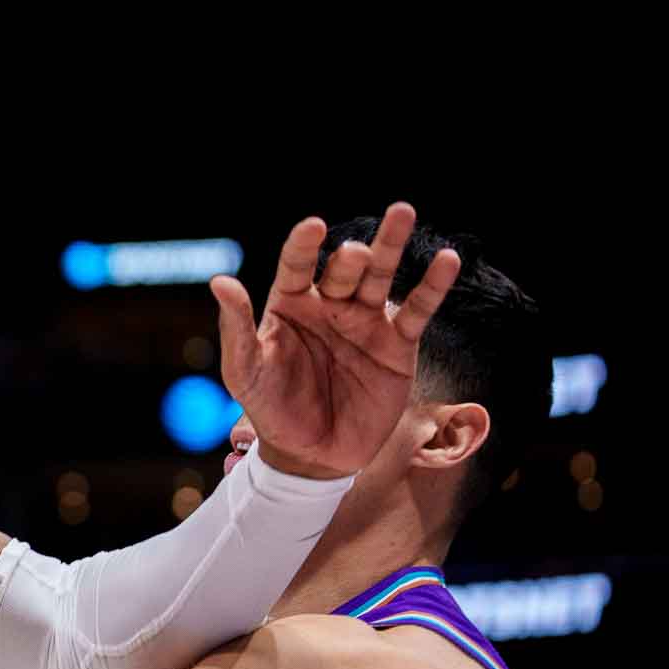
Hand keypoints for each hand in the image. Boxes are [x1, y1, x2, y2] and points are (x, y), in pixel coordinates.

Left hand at [212, 202, 458, 478]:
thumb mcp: (245, 372)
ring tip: (403, 213)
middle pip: (343, 269)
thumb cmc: (271, 410)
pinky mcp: (397, 345)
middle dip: (350, 258)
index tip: (312, 227)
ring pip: (381, 276)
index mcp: (290, 304)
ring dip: (392, 245)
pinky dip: (432, 286)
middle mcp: (329, 305)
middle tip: (355, 254)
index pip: (296, 266)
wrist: (311, 456)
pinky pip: (416, 310)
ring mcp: (365, 322)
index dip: (303, 246)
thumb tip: (220, 282)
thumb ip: (236, 329)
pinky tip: (448, 261)